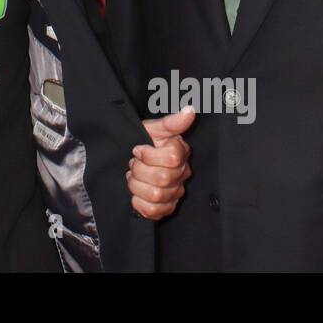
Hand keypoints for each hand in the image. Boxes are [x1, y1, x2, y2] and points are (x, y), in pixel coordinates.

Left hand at [128, 105, 194, 219]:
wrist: (132, 160)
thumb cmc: (143, 143)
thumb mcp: (152, 129)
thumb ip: (171, 122)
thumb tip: (189, 111)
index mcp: (180, 153)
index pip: (172, 158)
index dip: (149, 155)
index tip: (138, 150)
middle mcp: (182, 174)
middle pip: (162, 179)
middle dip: (139, 170)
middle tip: (134, 164)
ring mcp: (175, 193)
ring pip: (156, 196)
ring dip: (137, 185)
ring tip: (134, 177)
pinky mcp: (166, 208)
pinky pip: (153, 212)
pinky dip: (139, 202)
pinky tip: (136, 193)